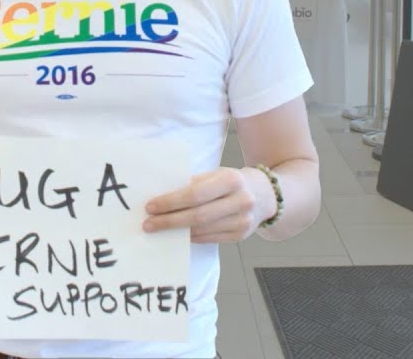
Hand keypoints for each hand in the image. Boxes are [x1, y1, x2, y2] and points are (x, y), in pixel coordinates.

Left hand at [142, 167, 271, 243]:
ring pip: (202, 230)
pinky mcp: (241, 235)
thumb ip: (193, 183)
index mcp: (231, 180)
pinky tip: (178, 234)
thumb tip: (161, 195)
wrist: (264, 195)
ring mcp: (243, 221)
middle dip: (169, 221)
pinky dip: (191, 237)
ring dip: (177, 231)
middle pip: (197, 215)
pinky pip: (209, 239)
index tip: (151, 206)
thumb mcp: (216, 174)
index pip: (195, 194)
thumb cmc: (231, 182)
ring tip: (158, 229)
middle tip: (148, 224)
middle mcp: (240, 201)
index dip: (171, 202)